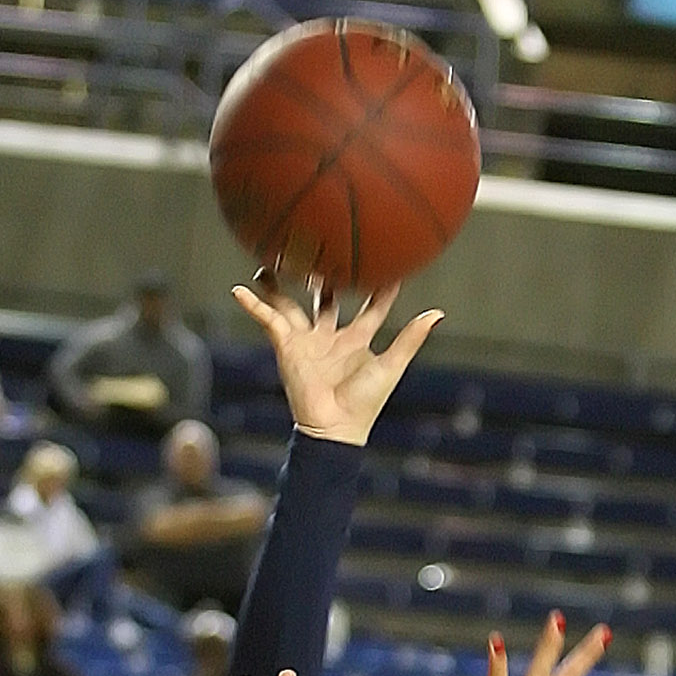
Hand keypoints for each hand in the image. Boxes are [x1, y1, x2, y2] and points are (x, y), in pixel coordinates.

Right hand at [232, 278, 441, 447]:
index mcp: (357, 340)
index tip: (385, 260)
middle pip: (324, 298)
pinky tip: (239, 289)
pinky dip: (253, 305)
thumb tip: (437, 313)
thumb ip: (410, 338)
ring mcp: (306, 340)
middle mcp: (330, 337)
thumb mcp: (391, 365)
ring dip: (279, 285)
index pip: (370, 307)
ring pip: (290, 304)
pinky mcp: (287, 345)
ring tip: (269, 261)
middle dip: (322, 276)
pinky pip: (268, 319)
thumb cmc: (364, 403)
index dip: (378, 286)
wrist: (335, 428)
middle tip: (321, 247)